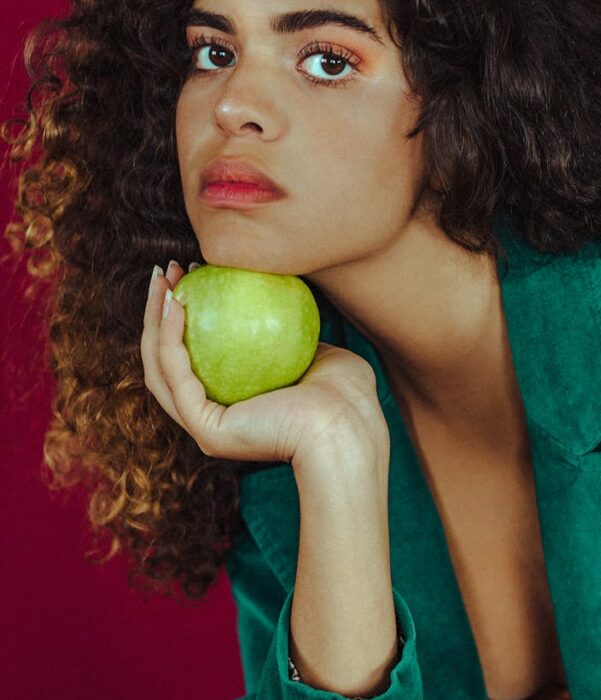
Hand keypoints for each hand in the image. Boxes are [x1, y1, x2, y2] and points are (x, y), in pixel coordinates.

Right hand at [141, 261, 388, 468]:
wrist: (349, 428)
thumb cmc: (346, 396)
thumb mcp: (319, 351)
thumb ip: (292, 331)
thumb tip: (277, 296)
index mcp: (234, 406)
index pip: (195, 358)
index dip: (183, 316)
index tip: (191, 274)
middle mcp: (213, 419)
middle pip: (166, 362)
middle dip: (157, 314)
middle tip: (164, 271)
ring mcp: (205, 428)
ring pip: (159, 369)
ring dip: (153, 322)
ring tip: (160, 280)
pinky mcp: (207, 429)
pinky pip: (176, 375)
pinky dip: (168, 337)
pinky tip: (174, 303)